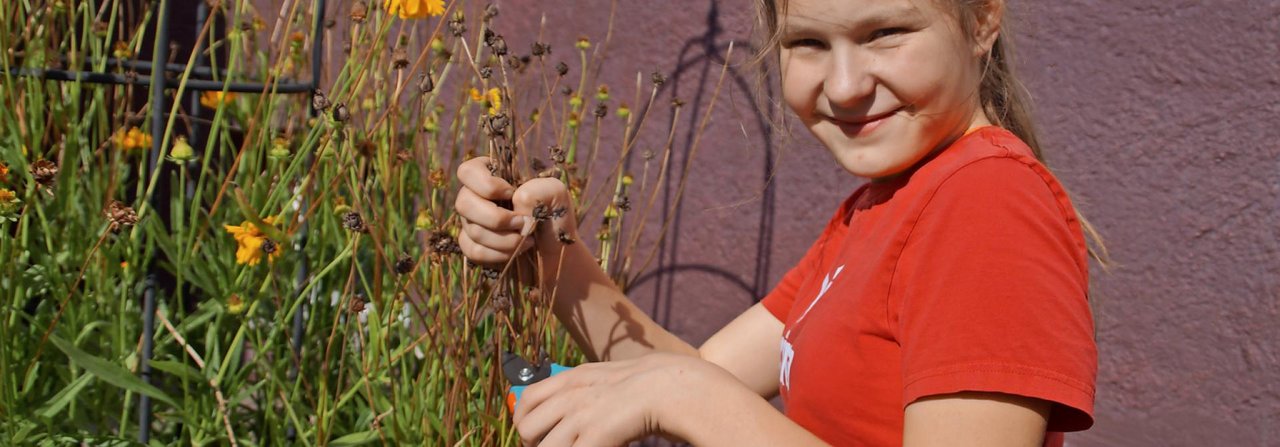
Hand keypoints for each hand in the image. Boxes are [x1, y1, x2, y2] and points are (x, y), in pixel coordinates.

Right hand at [454, 156, 578, 266]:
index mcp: (492, 174)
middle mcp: (476, 196)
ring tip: (527, 241)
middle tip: (522, 224)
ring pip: (471, 230)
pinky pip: (472, 250)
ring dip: (503, 239)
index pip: (468, 171)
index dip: (486, 185)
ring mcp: (471, 221)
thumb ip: (537, 189)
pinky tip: (516, 252)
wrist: (556, 248)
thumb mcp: (555, 193)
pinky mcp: (473, 244)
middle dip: (496, 218)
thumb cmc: (554, 213)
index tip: (511, 193)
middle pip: (463, 203)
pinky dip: (497, 254)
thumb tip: (514, 204)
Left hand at [512, 353, 743, 445]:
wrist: (676, 386)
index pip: (526, 401)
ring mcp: (581, 414)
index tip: (537, 437)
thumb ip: (585, 389)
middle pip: (526, 428)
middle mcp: (570, 394)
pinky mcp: (594, 434)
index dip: (525, 423)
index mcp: (572, 378)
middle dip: (535, 445)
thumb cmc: (651, 387)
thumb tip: (566, 409)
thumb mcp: (609, 379)